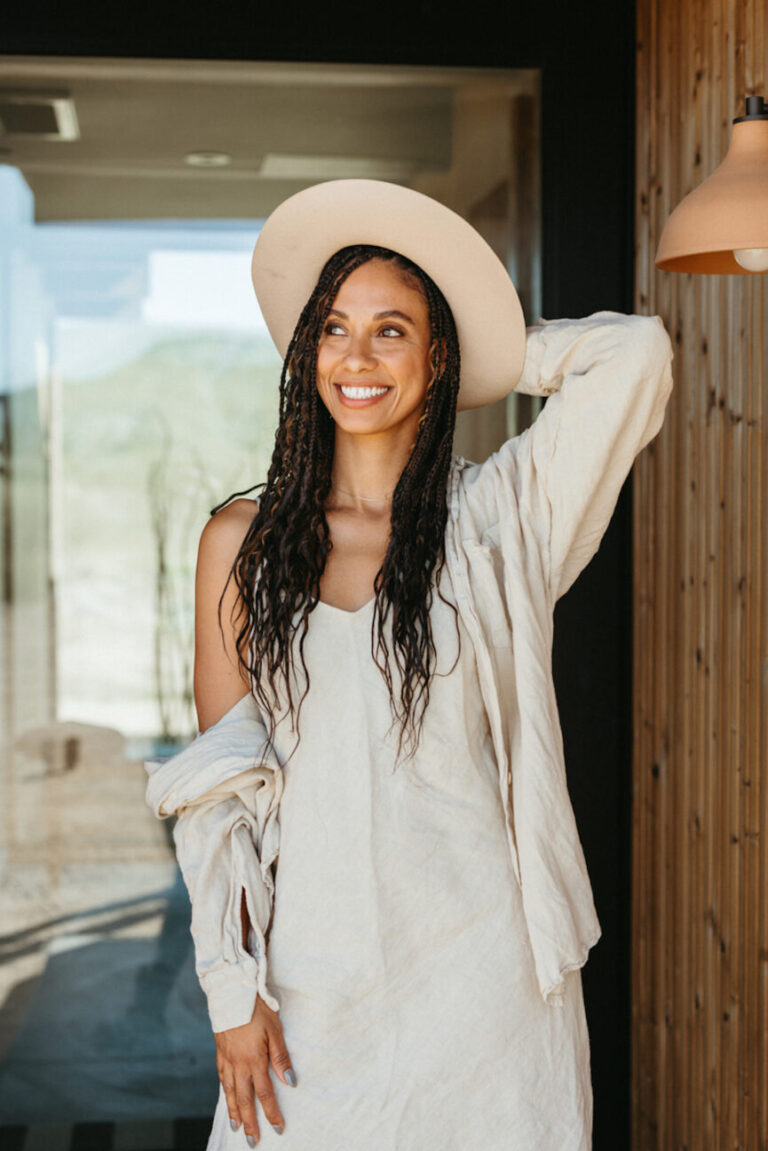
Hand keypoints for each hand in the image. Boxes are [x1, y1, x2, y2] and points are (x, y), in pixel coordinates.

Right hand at [215, 994, 295, 1143]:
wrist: (231, 992)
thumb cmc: (256, 1008)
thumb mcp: (274, 1029)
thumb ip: (280, 1056)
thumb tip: (290, 1081)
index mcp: (254, 1060)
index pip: (264, 1094)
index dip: (271, 1113)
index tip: (278, 1128)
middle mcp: (238, 1064)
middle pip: (244, 1100)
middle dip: (249, 1122)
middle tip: (253, 1141)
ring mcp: (227, 1059)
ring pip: (230, 1092)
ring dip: (234, 1112)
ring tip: (238, 1127)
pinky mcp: (220, 1052)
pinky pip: (222, 1078)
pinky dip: (225, 1092)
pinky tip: (227, 1096)